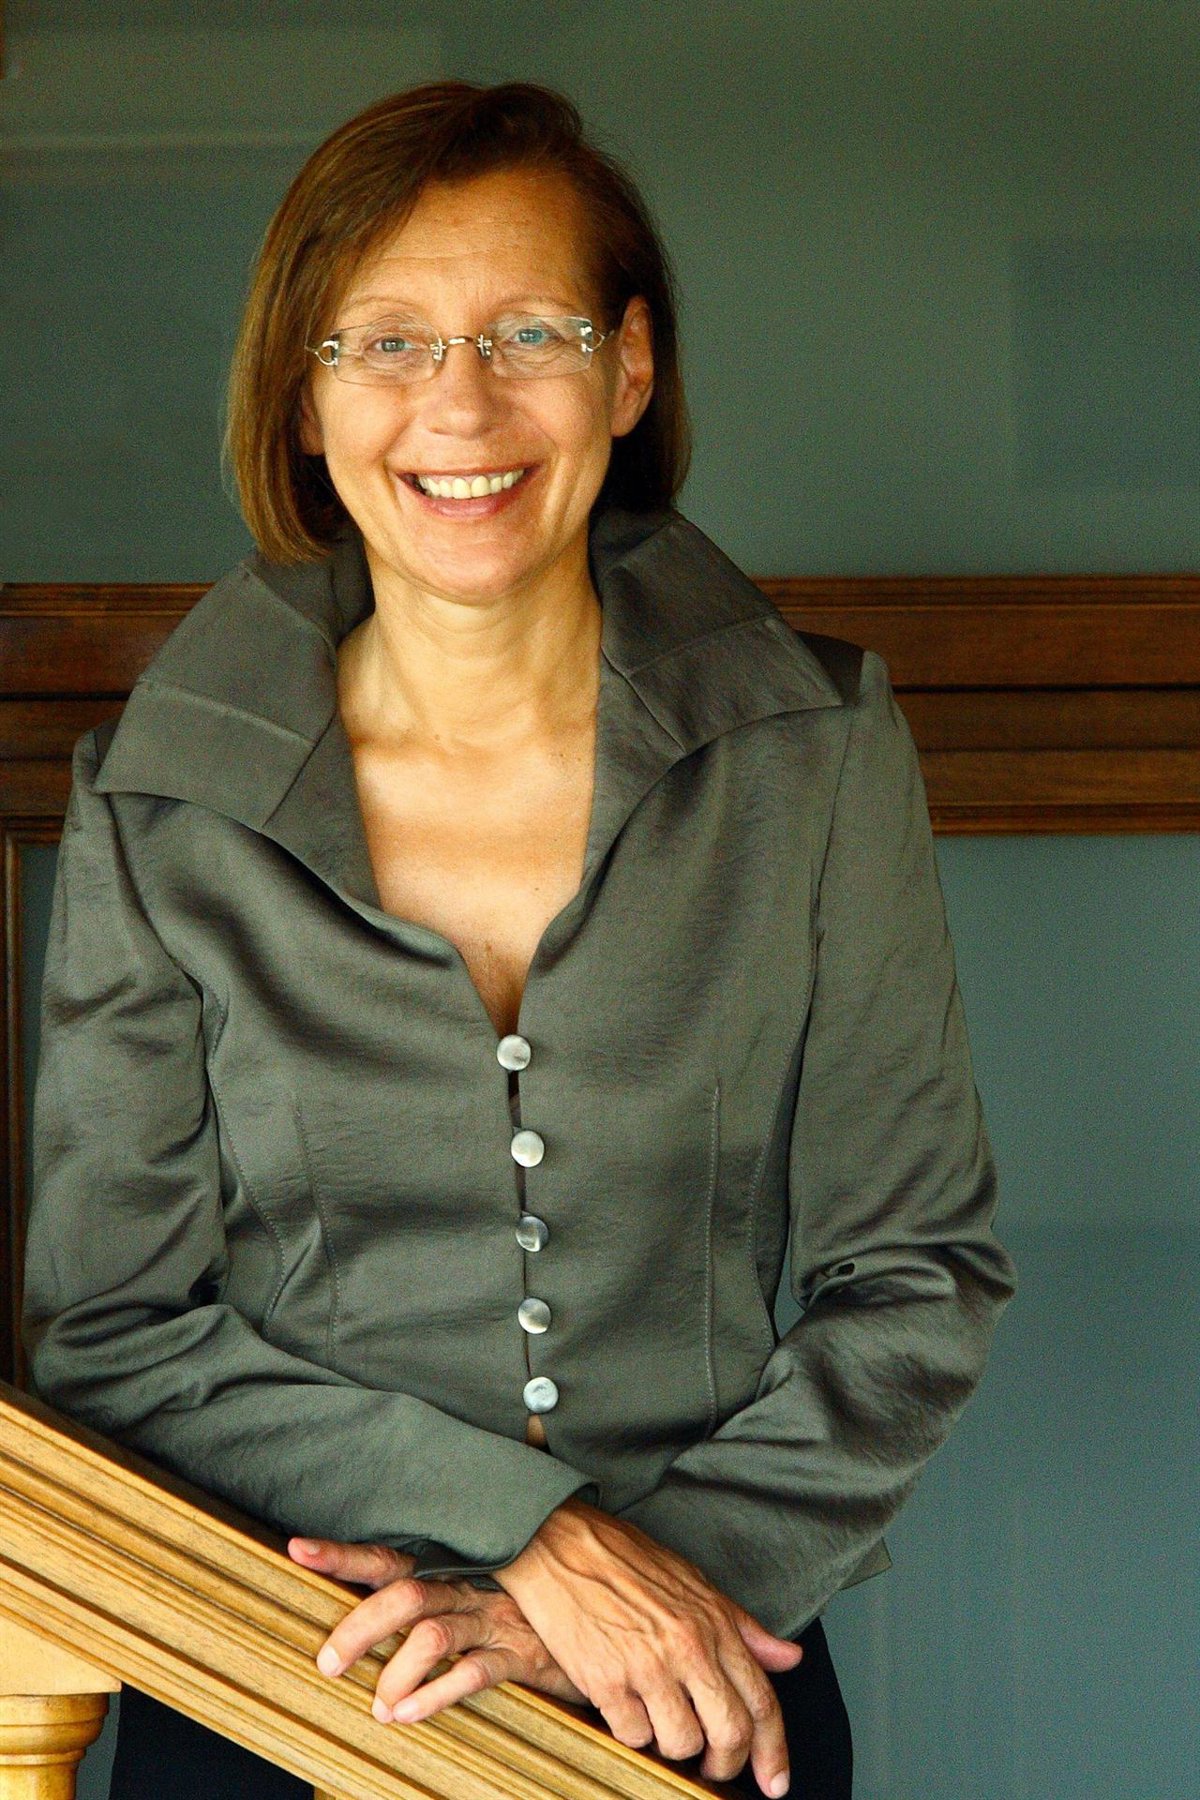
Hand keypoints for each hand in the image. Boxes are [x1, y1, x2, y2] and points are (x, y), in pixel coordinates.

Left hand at [288, 1537, 585, 1720]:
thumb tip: (405, 1561)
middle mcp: (472, 1585)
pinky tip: (410, 1713)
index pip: (391, 1555)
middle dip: (359, 1626)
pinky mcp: (522, 1653)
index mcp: (457, 1565)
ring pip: (433, 1634)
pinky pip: (473, 1672)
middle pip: (405, 1593)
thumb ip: (453, 1567)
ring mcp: (496, 1617)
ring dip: (396, 1670)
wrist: (607, 1618)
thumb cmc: (539, 1598)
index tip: (298, 1548)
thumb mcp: (496, 1577)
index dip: (344, 1554)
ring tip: (377, 1705)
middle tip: (326, 1661)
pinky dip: (436, 1694)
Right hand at [493, 1498, 801, 1797]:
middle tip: (713, 1766)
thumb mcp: (694, 1582)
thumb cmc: (624, 1557)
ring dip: (674, 1746)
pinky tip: (625, 1707)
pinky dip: (633, 1732)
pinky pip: (633, 1735)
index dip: (774, 1750)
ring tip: (660, 1724)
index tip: (776, 1781)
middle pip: (730, 1733)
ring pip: (681, 1743)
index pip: (762, 1700)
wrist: (558, 1541)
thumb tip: (789, 1658)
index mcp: (714, 1622)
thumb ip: (743, 1627)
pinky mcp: (605, 1680)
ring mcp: (647, 1665)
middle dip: (726, 1763)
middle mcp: (688, 1646)